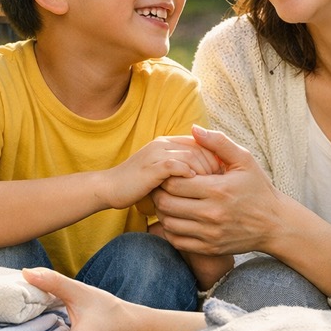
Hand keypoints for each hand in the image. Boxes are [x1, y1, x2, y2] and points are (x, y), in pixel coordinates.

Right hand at [102, 135, 220, 210]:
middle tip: (220, 181)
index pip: (199, 143)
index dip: (214, 157)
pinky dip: (188, 174)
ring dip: (204, 171)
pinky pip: (176, 166)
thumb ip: (177, 165)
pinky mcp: (151, 168)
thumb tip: (202, 173)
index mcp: (166, 143)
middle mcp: (162, 144)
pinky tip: (194, 185)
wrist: (110, 187)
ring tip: (209, 186)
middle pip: (199, 148)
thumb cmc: (137, 184)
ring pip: (191, 156)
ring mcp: (156, 154)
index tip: (221, 174)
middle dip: (212, 164)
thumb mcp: (160, 171)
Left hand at [153, 126, 285, 255]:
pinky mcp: (210, 248)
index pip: (175, 183)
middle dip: (159, 194)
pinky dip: (169, 230)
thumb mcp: (244, 160)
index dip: (166, 177)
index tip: (169, 173)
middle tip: (161, 187)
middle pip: (167, 204)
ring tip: (167, 201)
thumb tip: (194, 128)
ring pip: (168, 223)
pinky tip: (175, 219)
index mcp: (218, 190)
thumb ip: (218, 142)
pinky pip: (177, 241)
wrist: (276, 224)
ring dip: (162, 212)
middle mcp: (212, 214)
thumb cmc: (258, 188)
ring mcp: (210, 234)